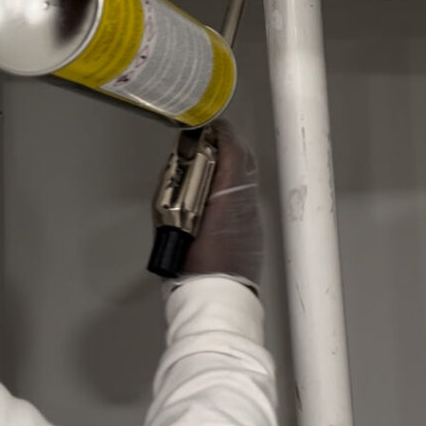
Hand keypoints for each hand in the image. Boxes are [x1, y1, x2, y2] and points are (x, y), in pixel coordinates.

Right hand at [182, 120, 263, 287]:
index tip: (208, 127)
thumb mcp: (171, 220)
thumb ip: (176, 188)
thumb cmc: (191, 267)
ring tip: (212, 161)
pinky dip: (234, 186)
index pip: (232, 152)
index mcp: (227, 199)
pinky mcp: (254, 231)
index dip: (221, 134)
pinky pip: (247, 198)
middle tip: (208, 139)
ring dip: (231, 165)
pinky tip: (219, 190)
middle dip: (227, 145)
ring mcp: (253, 219)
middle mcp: (246, 205)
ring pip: (248, 179)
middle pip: (245, 160)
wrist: (215, 298)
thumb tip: (180, 166)